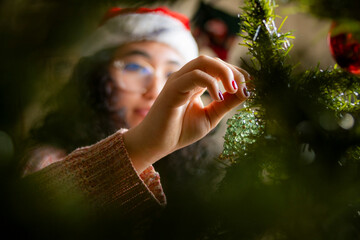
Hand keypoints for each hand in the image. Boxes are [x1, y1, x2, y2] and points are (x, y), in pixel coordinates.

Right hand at [123, 55, 249, 172]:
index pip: (218, 68)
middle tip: (244, 86)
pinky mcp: (172, 88)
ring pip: (203, 61)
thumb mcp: (210, 116)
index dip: (236, 73)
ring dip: (223, 72)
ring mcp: (178, 81)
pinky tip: (218, 97)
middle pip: (212, 60)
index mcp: (195, 83)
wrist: (157, 144)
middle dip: (233, 71)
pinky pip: (194, 76)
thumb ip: (226, 104)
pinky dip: (211, 83)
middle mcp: (186, 78)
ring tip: (233, 89)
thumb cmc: (180, 131)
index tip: (250, 85)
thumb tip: (246, 91)